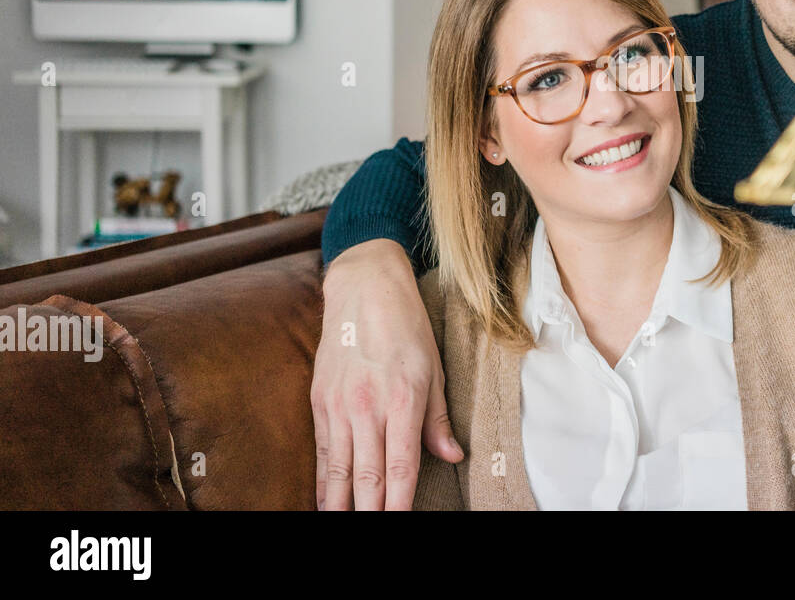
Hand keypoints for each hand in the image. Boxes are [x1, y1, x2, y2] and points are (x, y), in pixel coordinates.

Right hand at [312, 239, 462, 510]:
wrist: (364, 287)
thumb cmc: (407, 325)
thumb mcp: (434, 367)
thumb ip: (438, 418)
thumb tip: (452, 456)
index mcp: (403, 399)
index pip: (401, 467)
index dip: (400, 504)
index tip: (399, 523)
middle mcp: (368, 406)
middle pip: (368, 476)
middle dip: (371, 511)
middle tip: (373, 530)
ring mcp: (339, 405)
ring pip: (340, 469)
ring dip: (343, 504)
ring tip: (344, 525)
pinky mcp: (319, 400)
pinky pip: (322, 450)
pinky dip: (323, 480)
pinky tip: (326, 501)